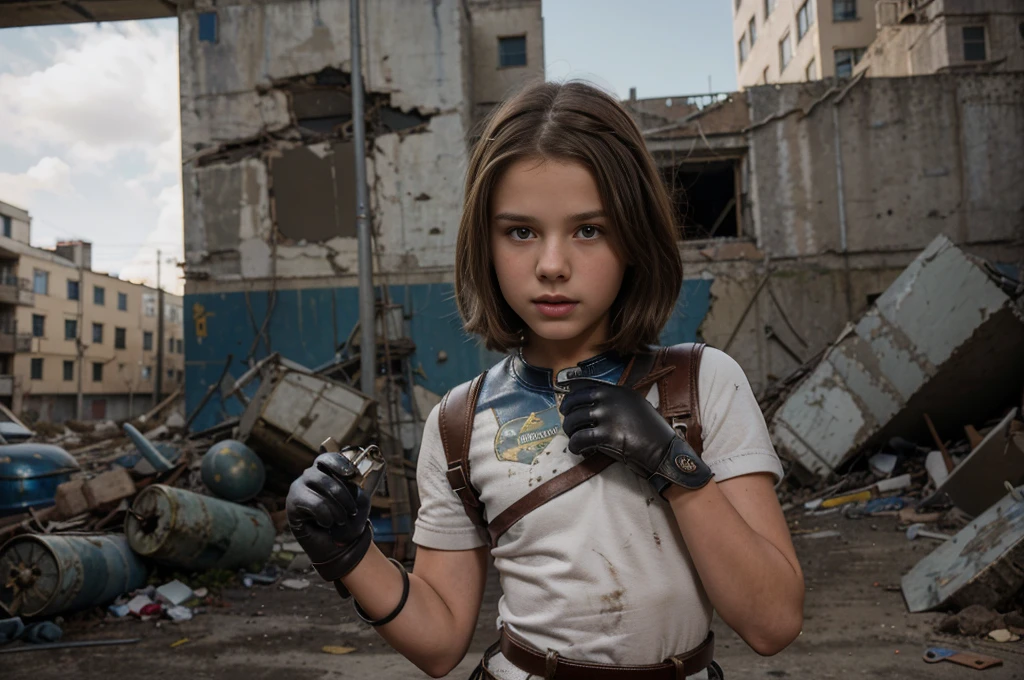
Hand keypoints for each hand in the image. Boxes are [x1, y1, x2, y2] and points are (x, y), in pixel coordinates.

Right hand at [286, 451, 373, 581]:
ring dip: (336, 507)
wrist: (338, 547)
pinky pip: (314, 504)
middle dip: (342, 493)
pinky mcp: (292, 505)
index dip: (338, 462)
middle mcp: (309, 477)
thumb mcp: (360, 503)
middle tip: (352, 510)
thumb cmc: (348, 522)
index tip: (352, 473)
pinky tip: (327, 524)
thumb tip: (361, 481)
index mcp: (325, 472)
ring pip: (320, 486)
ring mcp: (298, 489)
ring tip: (341, 520)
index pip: (327, 458)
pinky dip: (326, 516)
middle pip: (324, 473)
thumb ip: (360, 489)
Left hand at [559, 378, 713, 496]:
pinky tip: (578, 450)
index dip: (571, 397)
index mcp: (618, 391)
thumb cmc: (653, 433)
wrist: (665, 450)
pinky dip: (574, 446)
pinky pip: (579, 439)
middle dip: (568, 415)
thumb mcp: (637, 406)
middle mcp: (610, 399)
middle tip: (569, 426)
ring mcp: (607, 415)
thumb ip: (617, 403)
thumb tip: (594, 406)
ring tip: (575, 440)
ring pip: (573, 421)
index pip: (585, 388)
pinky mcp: (606, 434)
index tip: (565, 406)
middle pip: (575, 403)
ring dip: (570, 432)